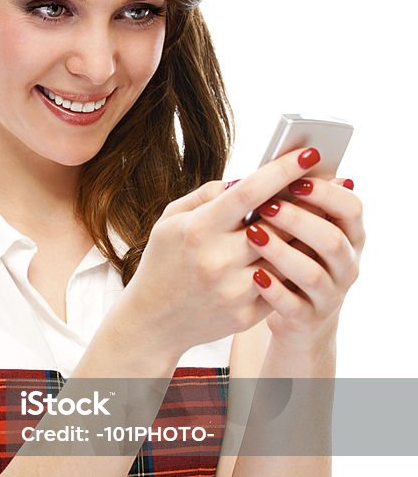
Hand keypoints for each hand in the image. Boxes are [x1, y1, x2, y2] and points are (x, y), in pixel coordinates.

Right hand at [120, 146, 342, 363]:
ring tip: (318, 217)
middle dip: (305, 201)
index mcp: (198, 230)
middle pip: (279, 223)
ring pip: (287, 255)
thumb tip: (250, 179)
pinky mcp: (245, 315)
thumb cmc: (163, 262)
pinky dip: (292, 266)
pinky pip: (281, 284)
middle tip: (324, 185)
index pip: (251, 192)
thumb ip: (208, 195)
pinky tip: (300, 253)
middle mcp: (217, 260)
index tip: (310, 153)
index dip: (284, 170)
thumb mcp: (170, 220)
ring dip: (304, 235)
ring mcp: (233, 291)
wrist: (152, 322)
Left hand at [242, 172, 364, 349]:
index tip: (296, 179)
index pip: (351, 208)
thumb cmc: (294, 259)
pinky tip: (254, 274)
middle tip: (268, 205)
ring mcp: (330, 294)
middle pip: (333, 240)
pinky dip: (273, 289)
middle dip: (300, 220)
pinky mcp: (308, 319)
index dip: (325, 193)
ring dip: (282, 252)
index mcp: (350, 236)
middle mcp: (347, 265)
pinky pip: (292, 306)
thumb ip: (298, 204)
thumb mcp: (302, 232)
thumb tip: (280, 167)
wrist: (298, 316)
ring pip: (312, 274)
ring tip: (253, 235)